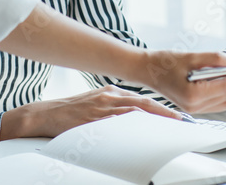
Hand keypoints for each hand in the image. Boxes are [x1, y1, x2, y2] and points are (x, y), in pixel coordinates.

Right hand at [0, 86, 181, 138]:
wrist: (43, 115)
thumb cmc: (69, 112)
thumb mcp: (94, 104)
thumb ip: (113, 106)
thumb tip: (133, 114)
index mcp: (111, 93)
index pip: (142, 100)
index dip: (162, 108)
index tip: (178, 116)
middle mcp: (109, 97)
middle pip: (144, 104)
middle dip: (165, 112)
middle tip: (182, 120)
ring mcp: (101, 107)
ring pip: (134, 112)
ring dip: (154, 118)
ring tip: (171, 126)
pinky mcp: (93, 118)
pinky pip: (117, 122)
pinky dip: (132, 125)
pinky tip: (143, 131)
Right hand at [140, 50, 225, 112]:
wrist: (146, 70)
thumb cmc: (164, 62)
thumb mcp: (191, 56)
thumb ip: (215, 59)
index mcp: (192, 95)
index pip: (225, 87)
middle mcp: (194, 106)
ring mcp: (194, 109)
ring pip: (225, 100)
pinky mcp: (194, 107)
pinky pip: (217, 101)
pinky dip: (224, 89)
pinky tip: (224, 75)